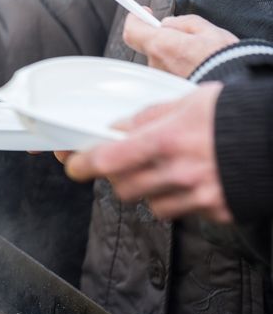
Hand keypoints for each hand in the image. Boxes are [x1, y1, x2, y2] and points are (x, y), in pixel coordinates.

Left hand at [64, 83, 229, 222]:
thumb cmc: (238, 112)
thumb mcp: (189, 101)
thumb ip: (149, 117)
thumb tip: (118, 127)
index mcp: (167, 140)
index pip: (108, 159)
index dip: (83, 164)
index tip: (74, 164)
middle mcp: (180, 172)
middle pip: (124, 189)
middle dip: (118, 178)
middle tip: (123, 165)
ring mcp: (199, 195)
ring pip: (152, 204)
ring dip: (149, 190)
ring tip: (167, 170)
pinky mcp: (218, 211)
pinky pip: (185, 212)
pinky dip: (181, 199)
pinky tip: (193, 181)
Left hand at [123, 12, 237, 77]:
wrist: (237, 85)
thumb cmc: (224, 60)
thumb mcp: (208, 29)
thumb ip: (183, 22)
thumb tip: (169, 23)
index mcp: (163, 45)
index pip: (132, 31)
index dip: (136, 18)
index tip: (143, 13)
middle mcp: (157, 64)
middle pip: (150, 43)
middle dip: (164, 36)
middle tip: (185, 34)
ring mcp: (163, 77)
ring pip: (161, 57)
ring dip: (174, 51)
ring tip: (198, 52)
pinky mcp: (171, 87)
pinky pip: (170, 69)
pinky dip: (180, 64)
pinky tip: (197, 63)